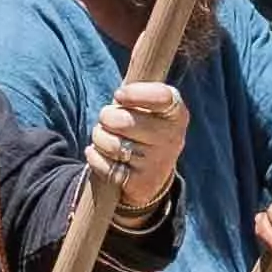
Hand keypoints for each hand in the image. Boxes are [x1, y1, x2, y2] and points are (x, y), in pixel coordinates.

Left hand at [85, 78, 187, 216]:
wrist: (152, 174)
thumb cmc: (143, 128)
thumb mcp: (149, 107)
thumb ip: (137, 92)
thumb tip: (123, 88)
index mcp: (176, 114)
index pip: (162, 97)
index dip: (135, 94)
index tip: (119, 95)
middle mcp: (171, 138)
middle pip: (123, 121)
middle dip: (106, 117)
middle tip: (108, 119)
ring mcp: (158, 162)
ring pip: (112, 145)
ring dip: (99, 138)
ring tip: (105, 138)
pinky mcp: (141, 183)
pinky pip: (106, 166)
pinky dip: (95, 158)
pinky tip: (100, 154)